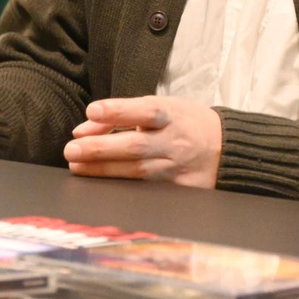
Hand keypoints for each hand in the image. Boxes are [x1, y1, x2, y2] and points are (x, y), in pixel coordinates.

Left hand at [62, 96, 220, 187]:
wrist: (227, 149)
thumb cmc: (183, 123)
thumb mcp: (159, 107)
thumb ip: (120, 115)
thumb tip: (82, 130)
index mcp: (170, 115)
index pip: (143, 111)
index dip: (117, 111)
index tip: (92, 111)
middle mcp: (173, 142)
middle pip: (135, 146)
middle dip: (100, 148)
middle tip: (71, 150)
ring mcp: (177, 168)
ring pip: (136, 171)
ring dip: (102, 170)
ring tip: (76, 167)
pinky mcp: (180, 190)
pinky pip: (146, 190)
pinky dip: (121, 188)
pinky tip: (100, 186)